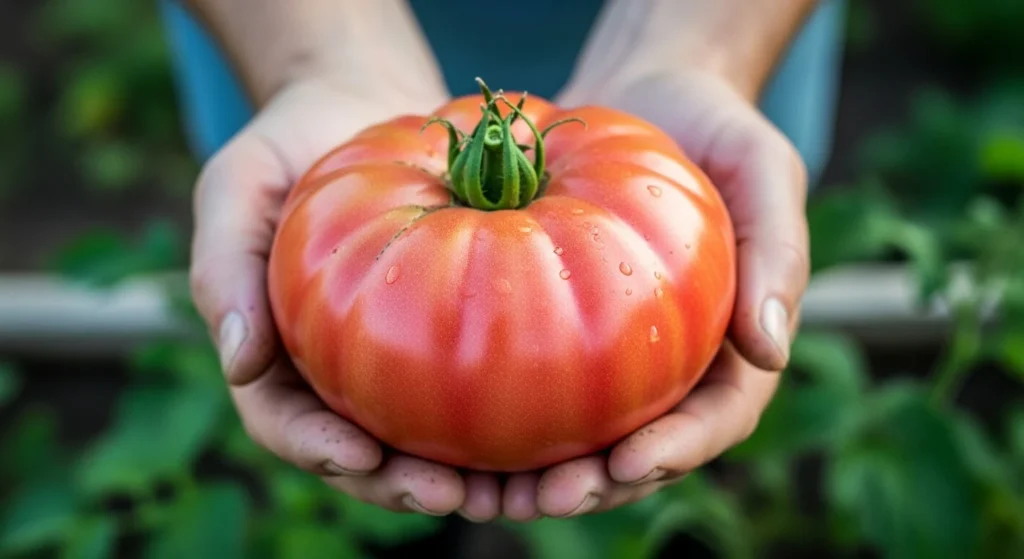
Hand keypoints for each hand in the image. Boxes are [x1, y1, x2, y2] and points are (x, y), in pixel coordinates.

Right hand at [188, 77, 478, 514]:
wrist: (360, 106)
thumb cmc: (288, 143)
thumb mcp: (237, 185)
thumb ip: (223, 266)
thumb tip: (237, 362)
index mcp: (276, 352)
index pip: (286, 423)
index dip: (320, 450)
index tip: (361, 457)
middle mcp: (335, 368)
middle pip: (363, 451)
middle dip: (402, 484)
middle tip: (453, 495)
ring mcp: (392, 355)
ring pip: (423, 437)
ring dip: (461, 473)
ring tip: (509, 488)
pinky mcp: (446, 332)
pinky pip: (474, 383)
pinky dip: (503, 417)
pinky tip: (545, 430)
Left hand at [492, 70, 808, 518]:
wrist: (649, 96)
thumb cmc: (717, 129)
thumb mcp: (763, 170)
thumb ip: (776, 252)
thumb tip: (772, 348)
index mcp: (733, 346)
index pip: (714, 420)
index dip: (675, 452)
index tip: (626, 464)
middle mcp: (675, 362)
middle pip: (642, 448)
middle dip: (596, 486)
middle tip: (544, 497)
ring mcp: (619, 352)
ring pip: (583, 434)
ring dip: (541, 474)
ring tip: (489, 491)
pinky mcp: (565, 327)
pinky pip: (535, 380)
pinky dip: (503, 413)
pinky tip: (455, 432)